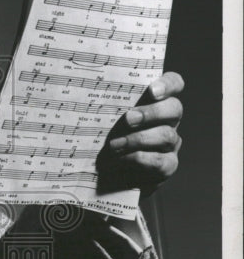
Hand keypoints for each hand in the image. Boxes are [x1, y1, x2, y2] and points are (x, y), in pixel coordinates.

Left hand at [96, 71, 183, 196]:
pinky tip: (119, 159)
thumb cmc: (102, 137)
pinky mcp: (167, 165)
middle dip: (152, 113)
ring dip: (138, 139)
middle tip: (128, 119)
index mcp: (155, 102)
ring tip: (114, 145)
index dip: (167, 84)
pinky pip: (160, 161)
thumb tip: (84, 84)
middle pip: (174, 109)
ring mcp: (170, 144)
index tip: (152, 90)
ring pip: (167, 136)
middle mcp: (168, 120)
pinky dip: (138, 159)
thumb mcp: (102, 117)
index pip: (174, 84)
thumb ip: (102, 101)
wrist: (105, 175)